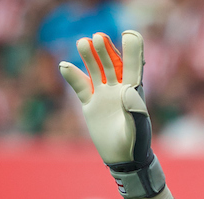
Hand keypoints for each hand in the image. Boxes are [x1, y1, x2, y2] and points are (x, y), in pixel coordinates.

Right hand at [60, 31, 171, 198]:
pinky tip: (64, 66)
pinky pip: (80, 87)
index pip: (133, 64)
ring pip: (94, 70)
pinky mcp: (90, 104)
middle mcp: (118, 88)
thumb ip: (136, 111)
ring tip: (82, 42)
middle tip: (98, 38)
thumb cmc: (137, 143)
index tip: (128, 35)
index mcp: (134, 90)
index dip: (132, 49)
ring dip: (88, 57)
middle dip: (106, 50)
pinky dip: (73, 76)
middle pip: (111, 63)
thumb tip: (128, 91)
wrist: (124, 159)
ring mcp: (103, 95)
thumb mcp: (139, 128)